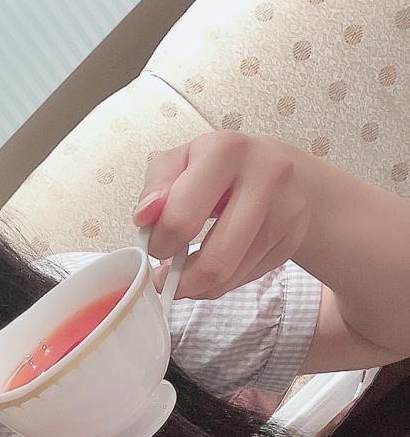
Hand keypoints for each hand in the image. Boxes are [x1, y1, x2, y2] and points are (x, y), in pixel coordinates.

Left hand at [134, 131, 319, 300]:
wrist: (284, 172)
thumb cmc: (222, 168)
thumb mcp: (182, 160)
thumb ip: (156, 185)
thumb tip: (144, 216)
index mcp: (226, 150)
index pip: (180, 220)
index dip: (158, 244)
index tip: (154, 245)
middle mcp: (264, 176)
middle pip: (213, 262)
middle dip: (180, 280)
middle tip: (166, 275)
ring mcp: (285, 211)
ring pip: (229, 277)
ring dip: (198, 286)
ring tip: (186, 272)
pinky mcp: (292, 240)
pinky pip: (244, 280)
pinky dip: (221, 283)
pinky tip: (214, 265)